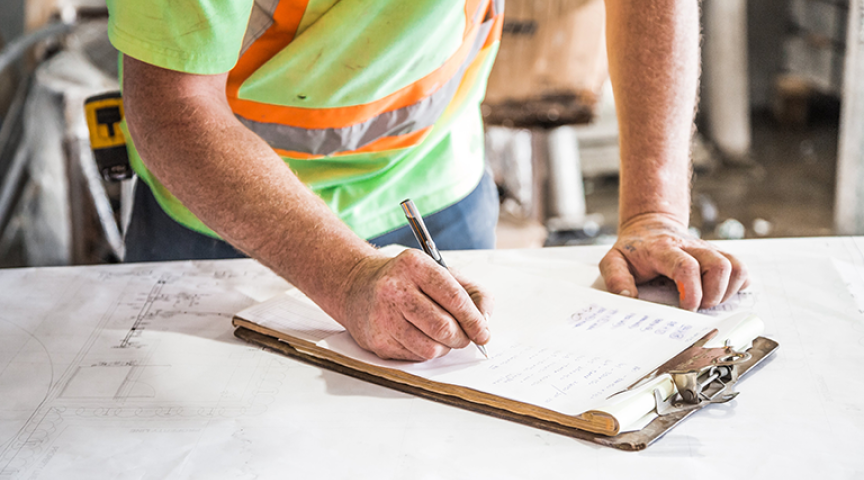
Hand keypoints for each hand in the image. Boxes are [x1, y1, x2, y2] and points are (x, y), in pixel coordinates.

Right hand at [338, 249, 492, 360]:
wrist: (358, 286)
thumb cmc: (407, 281)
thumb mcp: (441, 273)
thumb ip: (472, 292)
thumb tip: (485, 320)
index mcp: (415, 265)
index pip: (454, 298)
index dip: (474, 320)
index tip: (483, 333)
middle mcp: (395, 288)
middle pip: (443, 327)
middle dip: (462, 338)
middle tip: (464, 337)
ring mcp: (382, 315)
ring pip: (430, 348)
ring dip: (444, 347)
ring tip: (441, 336)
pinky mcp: (376, 340)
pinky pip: (415, 357)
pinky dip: (425, 351)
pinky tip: (419, 336)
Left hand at [599, 213, 748, 310]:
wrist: (650, 226)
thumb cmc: (634, 249)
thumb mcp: (613, 260)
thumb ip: (616, 279)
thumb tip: (627, 298)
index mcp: (664, 249)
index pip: (686, 266)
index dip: (692, 290)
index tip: (687, 308)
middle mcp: (691, 247)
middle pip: (719, 265)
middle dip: (713, 295)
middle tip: (697, 307)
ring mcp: (708, 250)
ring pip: (736, 267)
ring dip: (727, 291)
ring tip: (708, 301)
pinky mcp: (719, 256)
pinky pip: (741, 270)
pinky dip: (736, 286)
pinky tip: (718, 293)